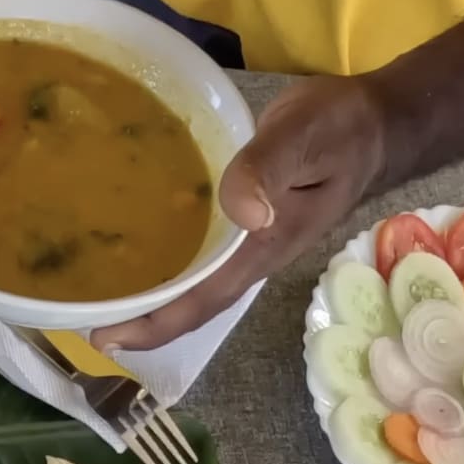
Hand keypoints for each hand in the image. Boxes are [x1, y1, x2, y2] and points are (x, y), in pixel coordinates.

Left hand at [92, 75, 391, 352]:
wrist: (376, 125)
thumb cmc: (338, 128)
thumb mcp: (302, 135)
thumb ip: (267, 168)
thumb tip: (240, 213)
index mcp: (266, 245)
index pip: (206, 299)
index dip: (159, 324)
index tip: (108, 338)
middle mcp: (256, 255)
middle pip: (196, 303)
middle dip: (145, 320)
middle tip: (87, 325)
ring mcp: (255, 242)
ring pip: (199, 283)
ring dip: (155, 297)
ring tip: (102, 297)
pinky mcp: (251, 223)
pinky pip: (205, 255)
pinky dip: (170, 263)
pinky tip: (143, 252)